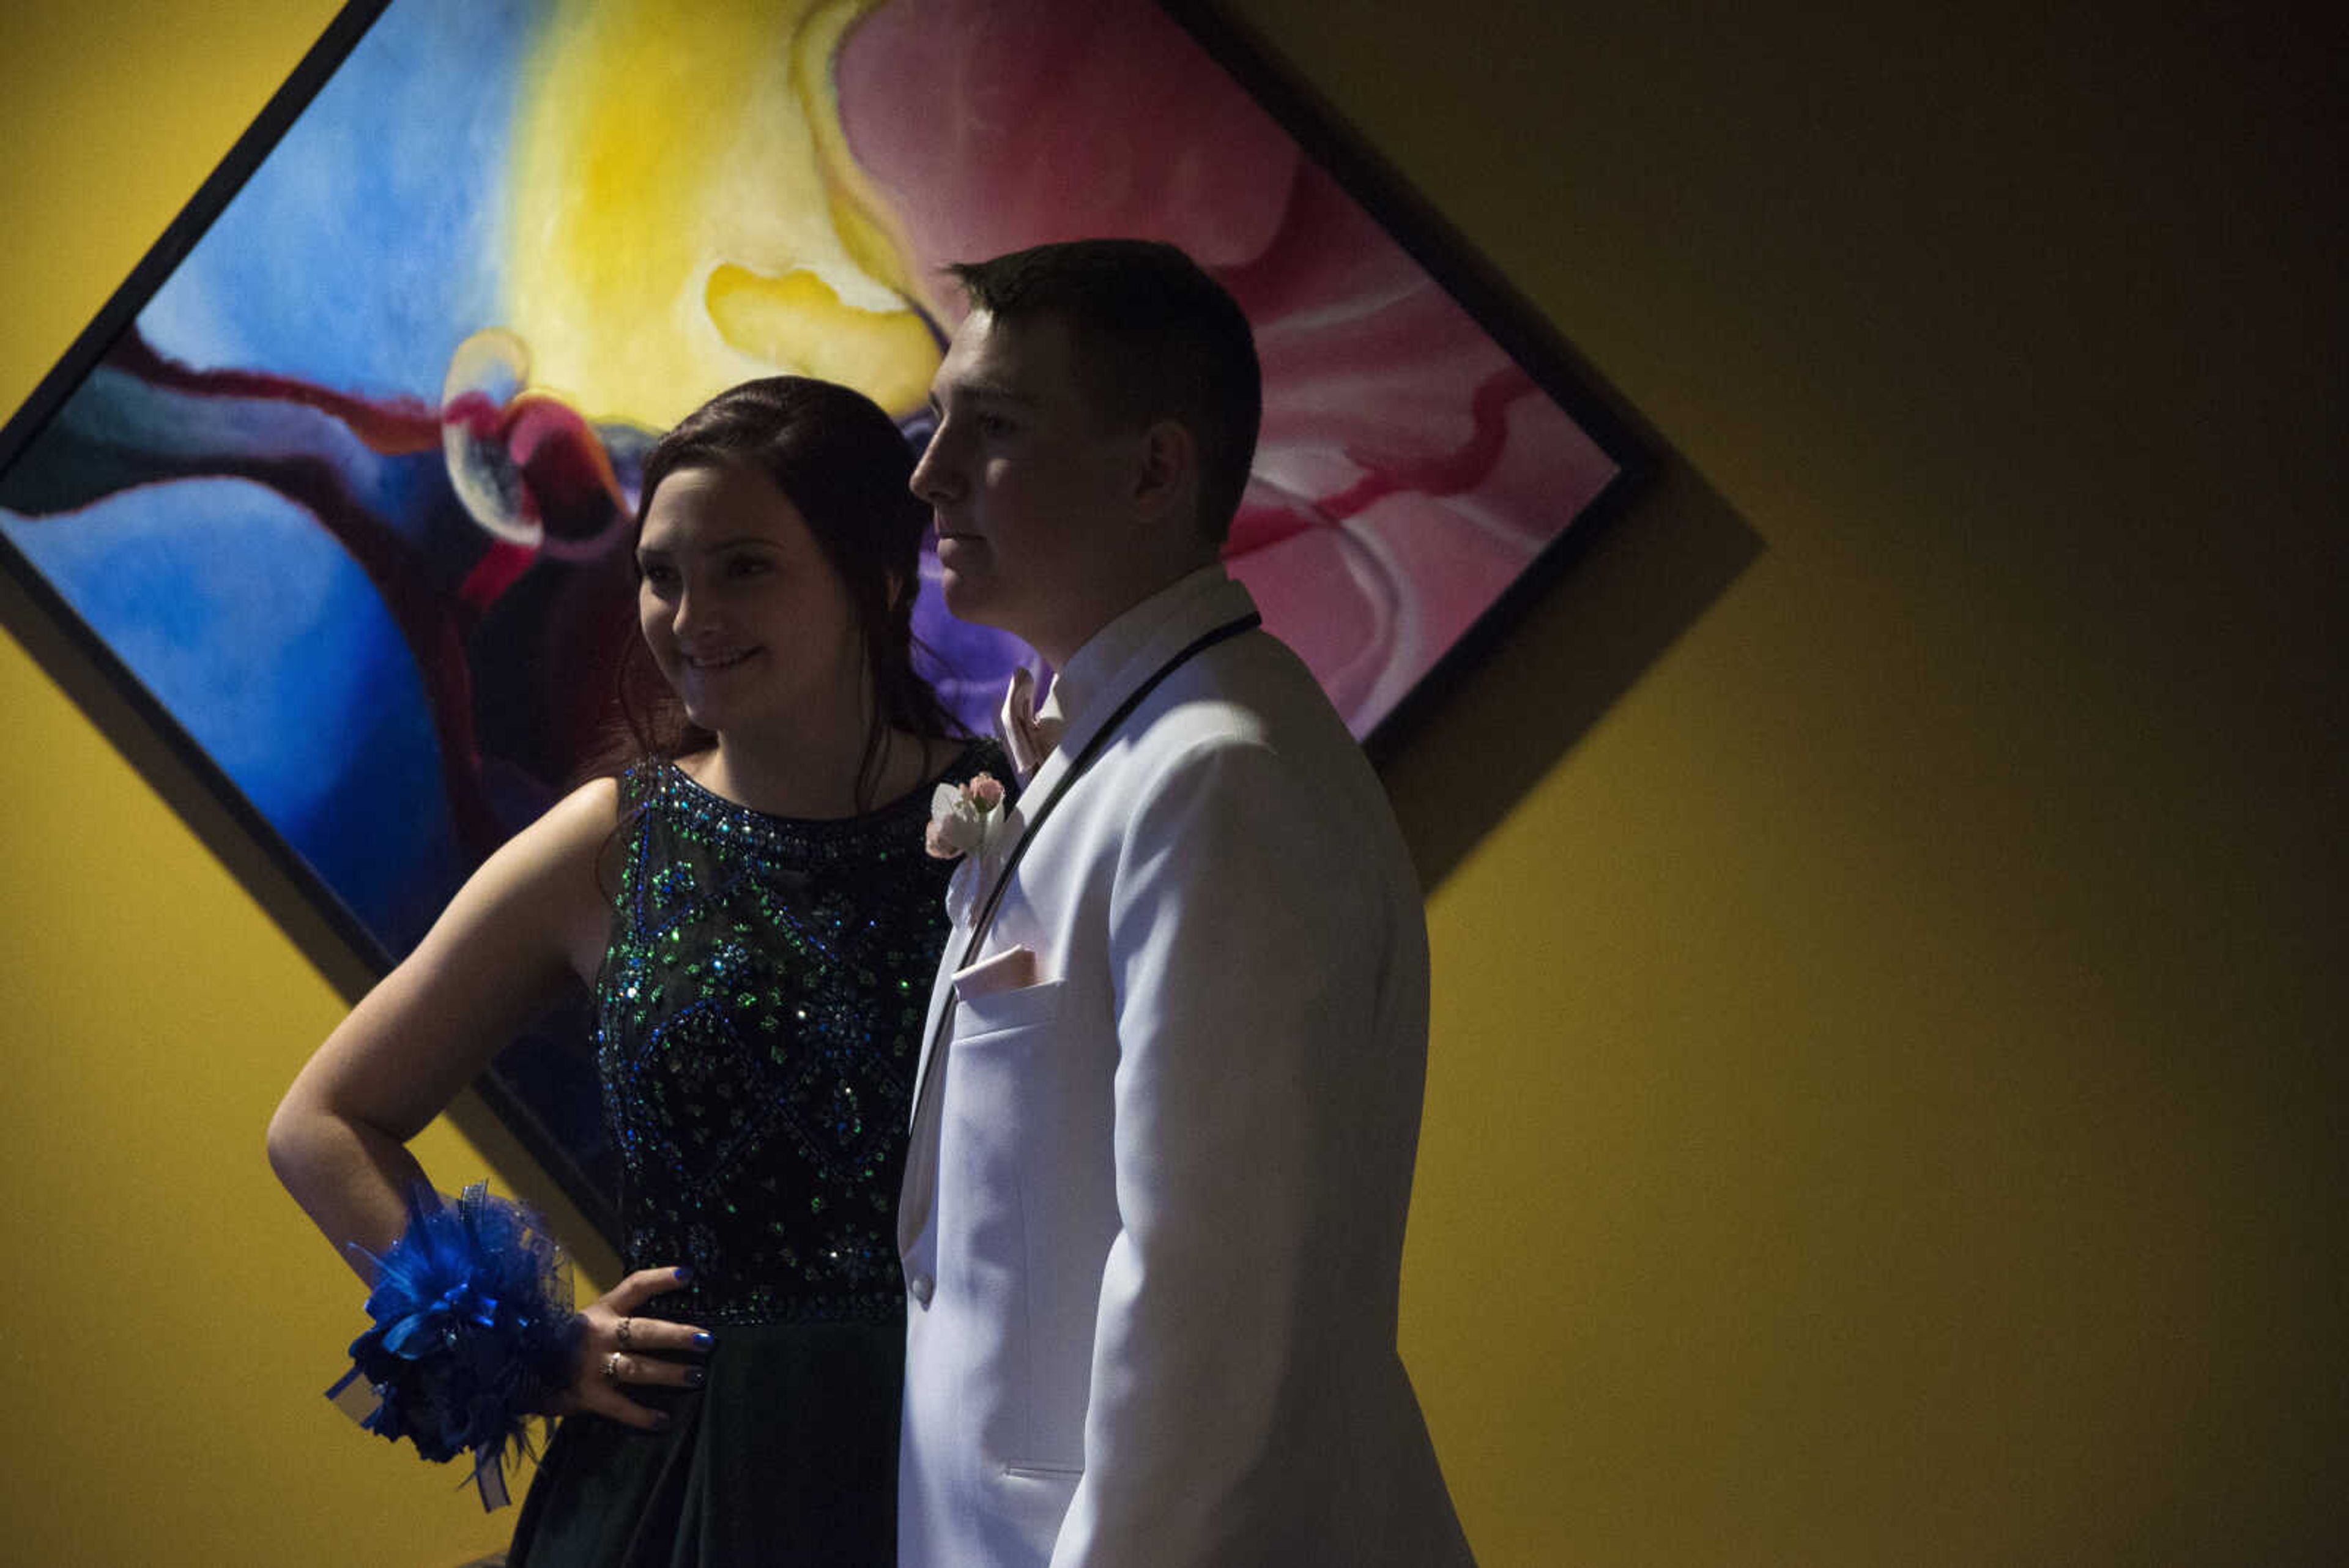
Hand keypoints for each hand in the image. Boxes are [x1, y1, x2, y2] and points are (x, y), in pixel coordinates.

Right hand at [548, 1265, 710, 1430]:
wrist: (522, 1367)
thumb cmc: (569, 1342)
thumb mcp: (591, 1320)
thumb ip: (620, 1317)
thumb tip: (667, 1314)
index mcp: (602, 1311)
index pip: (634, 1286)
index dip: (661, 1278)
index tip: (688, 1274)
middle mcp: (599, 1334)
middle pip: (644, 1330)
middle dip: (677, 1335)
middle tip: (707, 1339)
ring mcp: (592, 1365)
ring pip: (637, 1368)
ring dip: (669, 1373)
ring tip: (697, 1376)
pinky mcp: (586, 1394)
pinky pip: (619, 1407)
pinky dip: (642, 1415)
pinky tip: (664, 1420)